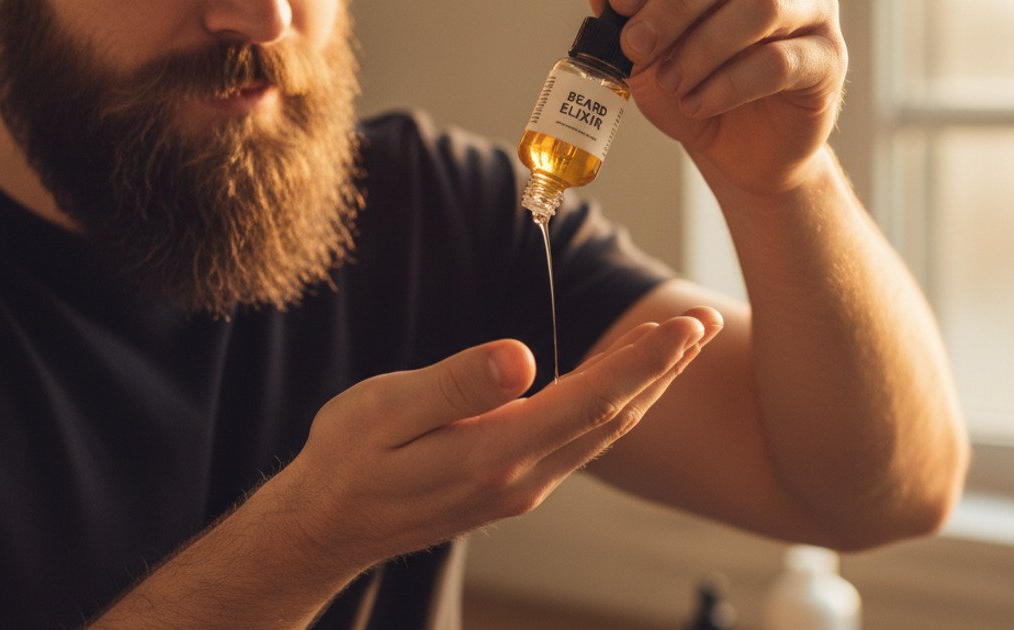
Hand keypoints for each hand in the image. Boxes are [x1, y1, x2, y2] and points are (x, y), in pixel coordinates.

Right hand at [280, 309, 721, 567]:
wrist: (328, 525)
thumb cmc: (348, 459)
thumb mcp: (385, 410)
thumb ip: (456, 384)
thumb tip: (523, 356)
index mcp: (493, 453)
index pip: (588, 400)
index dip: (642, 360)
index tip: (686, 325)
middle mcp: (521, 478)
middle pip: (612, 418)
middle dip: (664, 368)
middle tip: (707, 321)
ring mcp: (520, 488)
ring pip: (602, 433)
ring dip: (648, 388)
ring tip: (680, 347)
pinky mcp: (513, 488)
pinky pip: (580, 444)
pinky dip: (613, 407)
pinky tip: (623, 386)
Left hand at [592, 0, 847, 194]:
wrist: (739, 154)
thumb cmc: (698, 95)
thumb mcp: (652, 62)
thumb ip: (636, 29)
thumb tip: (605, 1)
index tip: (618, 5)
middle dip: (674, 8)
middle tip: (636, 44)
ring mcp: (813, 16)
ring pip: (764, 7)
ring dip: (703, 47)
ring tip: (672, 83)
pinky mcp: (827, 62)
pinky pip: (779, 62)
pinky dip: (728, 85)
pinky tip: (697, 105)